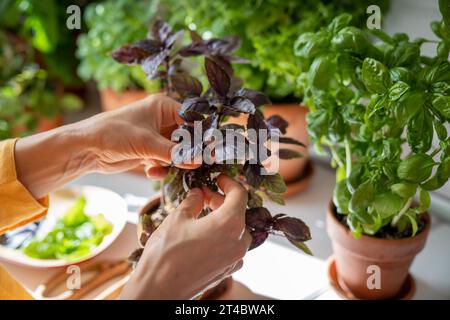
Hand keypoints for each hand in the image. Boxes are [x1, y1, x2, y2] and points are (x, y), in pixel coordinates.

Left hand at [15, 93, 192, 197]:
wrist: (86, 149)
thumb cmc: (114, 134)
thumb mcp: (147, 143)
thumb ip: (175, 153)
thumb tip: (200, 160)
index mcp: (163, 107)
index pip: (192, 119)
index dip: (200, 136)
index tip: (208, 152)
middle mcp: (161, 119)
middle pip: (186, 137)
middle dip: (187, 153)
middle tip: (193, 166)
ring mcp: (155, 136)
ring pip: (177, 152)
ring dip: (173, 163)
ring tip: (162, 168)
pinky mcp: (149, 151)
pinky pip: (165, 161)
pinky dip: (161, 168)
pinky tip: (150, 171)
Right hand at [120, 175, 251, 299]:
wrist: (159, 289)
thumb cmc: (166, 253)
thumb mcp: (177, 218)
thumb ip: (192, 202)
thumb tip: (198, 193)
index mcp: (230, 224)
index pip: (240, 194)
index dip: (229, 182)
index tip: (218, 178)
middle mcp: (238, 242)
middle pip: (238, 212)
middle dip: (221, 201)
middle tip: (203, 195)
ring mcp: (235, 259)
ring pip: (236, 230)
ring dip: (222, 218)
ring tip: (202, 214)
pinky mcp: (228, 270)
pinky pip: (231, 246)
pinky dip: (222, 236)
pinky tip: (204, 234)